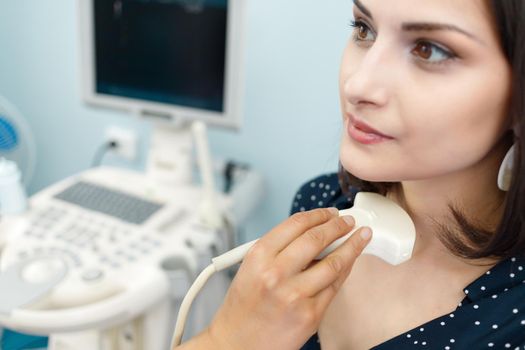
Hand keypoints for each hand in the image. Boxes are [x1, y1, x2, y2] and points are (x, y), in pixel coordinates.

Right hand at [206, 208, 371, 349]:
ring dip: (353, 246)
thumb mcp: (250, 268)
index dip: (318, 215)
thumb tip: (314, 233)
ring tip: (361, 237)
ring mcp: (294, 295)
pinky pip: (334, 287)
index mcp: (258, 257)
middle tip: (350, 221)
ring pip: (333, 262)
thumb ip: (279, 249)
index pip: (295, 224)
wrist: (238, 343)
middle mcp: (275, 273)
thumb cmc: (243, 307)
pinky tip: (350, 262)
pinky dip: (345, 271)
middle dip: (339, 225)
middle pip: (317, 239)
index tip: (330, 213)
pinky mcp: (310, 315)